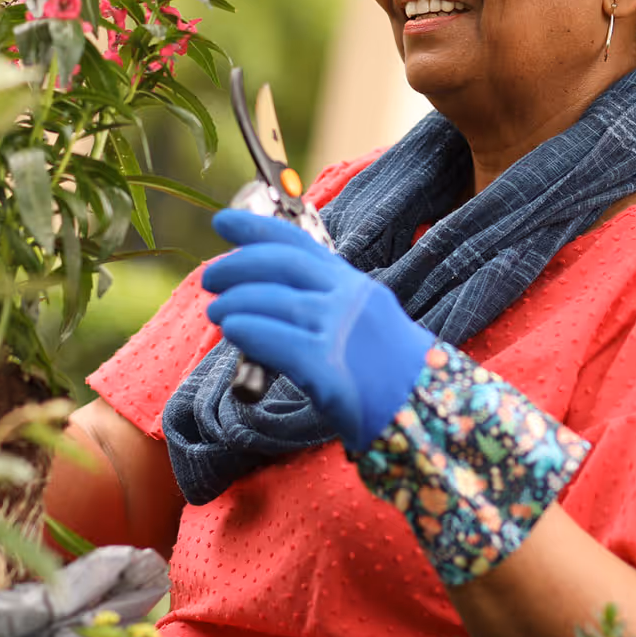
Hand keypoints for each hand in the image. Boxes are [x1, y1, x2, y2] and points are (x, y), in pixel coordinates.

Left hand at [206, 209, 434, 450]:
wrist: (426, 414)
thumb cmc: (386, 373)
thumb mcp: (360, 322)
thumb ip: (321, 304)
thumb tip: (262, 297)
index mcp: (353, 285)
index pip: (299, 242)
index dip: (256, 227)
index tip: (222, 222)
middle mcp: (348, 298)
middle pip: (283, 265)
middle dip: (239, 265)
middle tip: (209, 277)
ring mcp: (340, 331)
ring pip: (276, 300)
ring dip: (237, 301)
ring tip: (215, 310)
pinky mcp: (329, 367)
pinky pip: (280, 340)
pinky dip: (250, 330)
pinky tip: (231, 330)